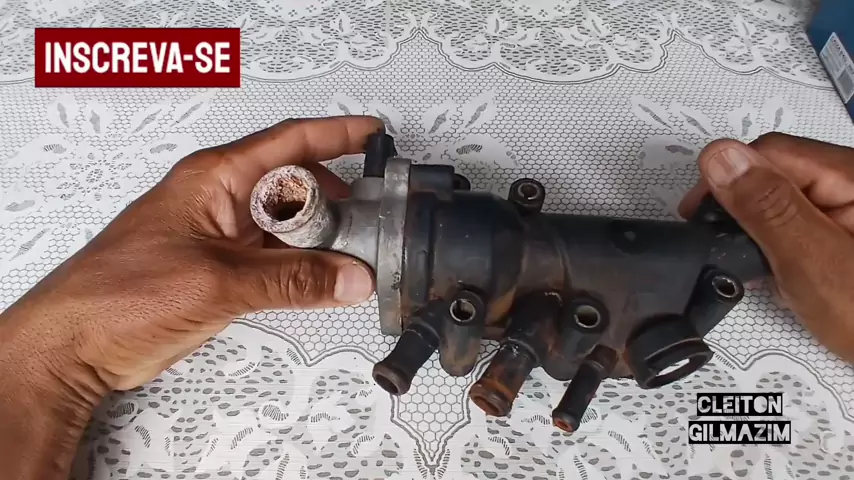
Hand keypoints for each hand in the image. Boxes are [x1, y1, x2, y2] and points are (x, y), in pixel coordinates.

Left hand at [0, 116, 382, 478]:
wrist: (77, 345)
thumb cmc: (118, 295)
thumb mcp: (218, 282)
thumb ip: (292, 279)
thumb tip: (350, 276)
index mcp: (216, 179)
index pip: (288, 142)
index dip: (335, 135)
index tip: (373, 136)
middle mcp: (221, 201)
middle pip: (295, 185)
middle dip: (337, 197)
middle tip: (375, 216)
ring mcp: (222, 237)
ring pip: (287, 225)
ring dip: (321, 239)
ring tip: (357, 255)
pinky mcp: (222, 271)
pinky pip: (275, 258)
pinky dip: (303, 268)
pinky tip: (323, 281)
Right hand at [679, 133, 853, 361]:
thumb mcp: (811, 263)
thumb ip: (765, 206)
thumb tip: (721, 158)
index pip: (771, 153)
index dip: (726, 178)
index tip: (699, 215)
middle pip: (782, 172)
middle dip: (744, 205)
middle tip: (724, 247)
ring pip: (792, 199)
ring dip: (764, 228)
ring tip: (759, 268)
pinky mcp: (853, 234)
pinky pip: (809, 223)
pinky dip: (787, 245)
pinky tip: (785, 274)